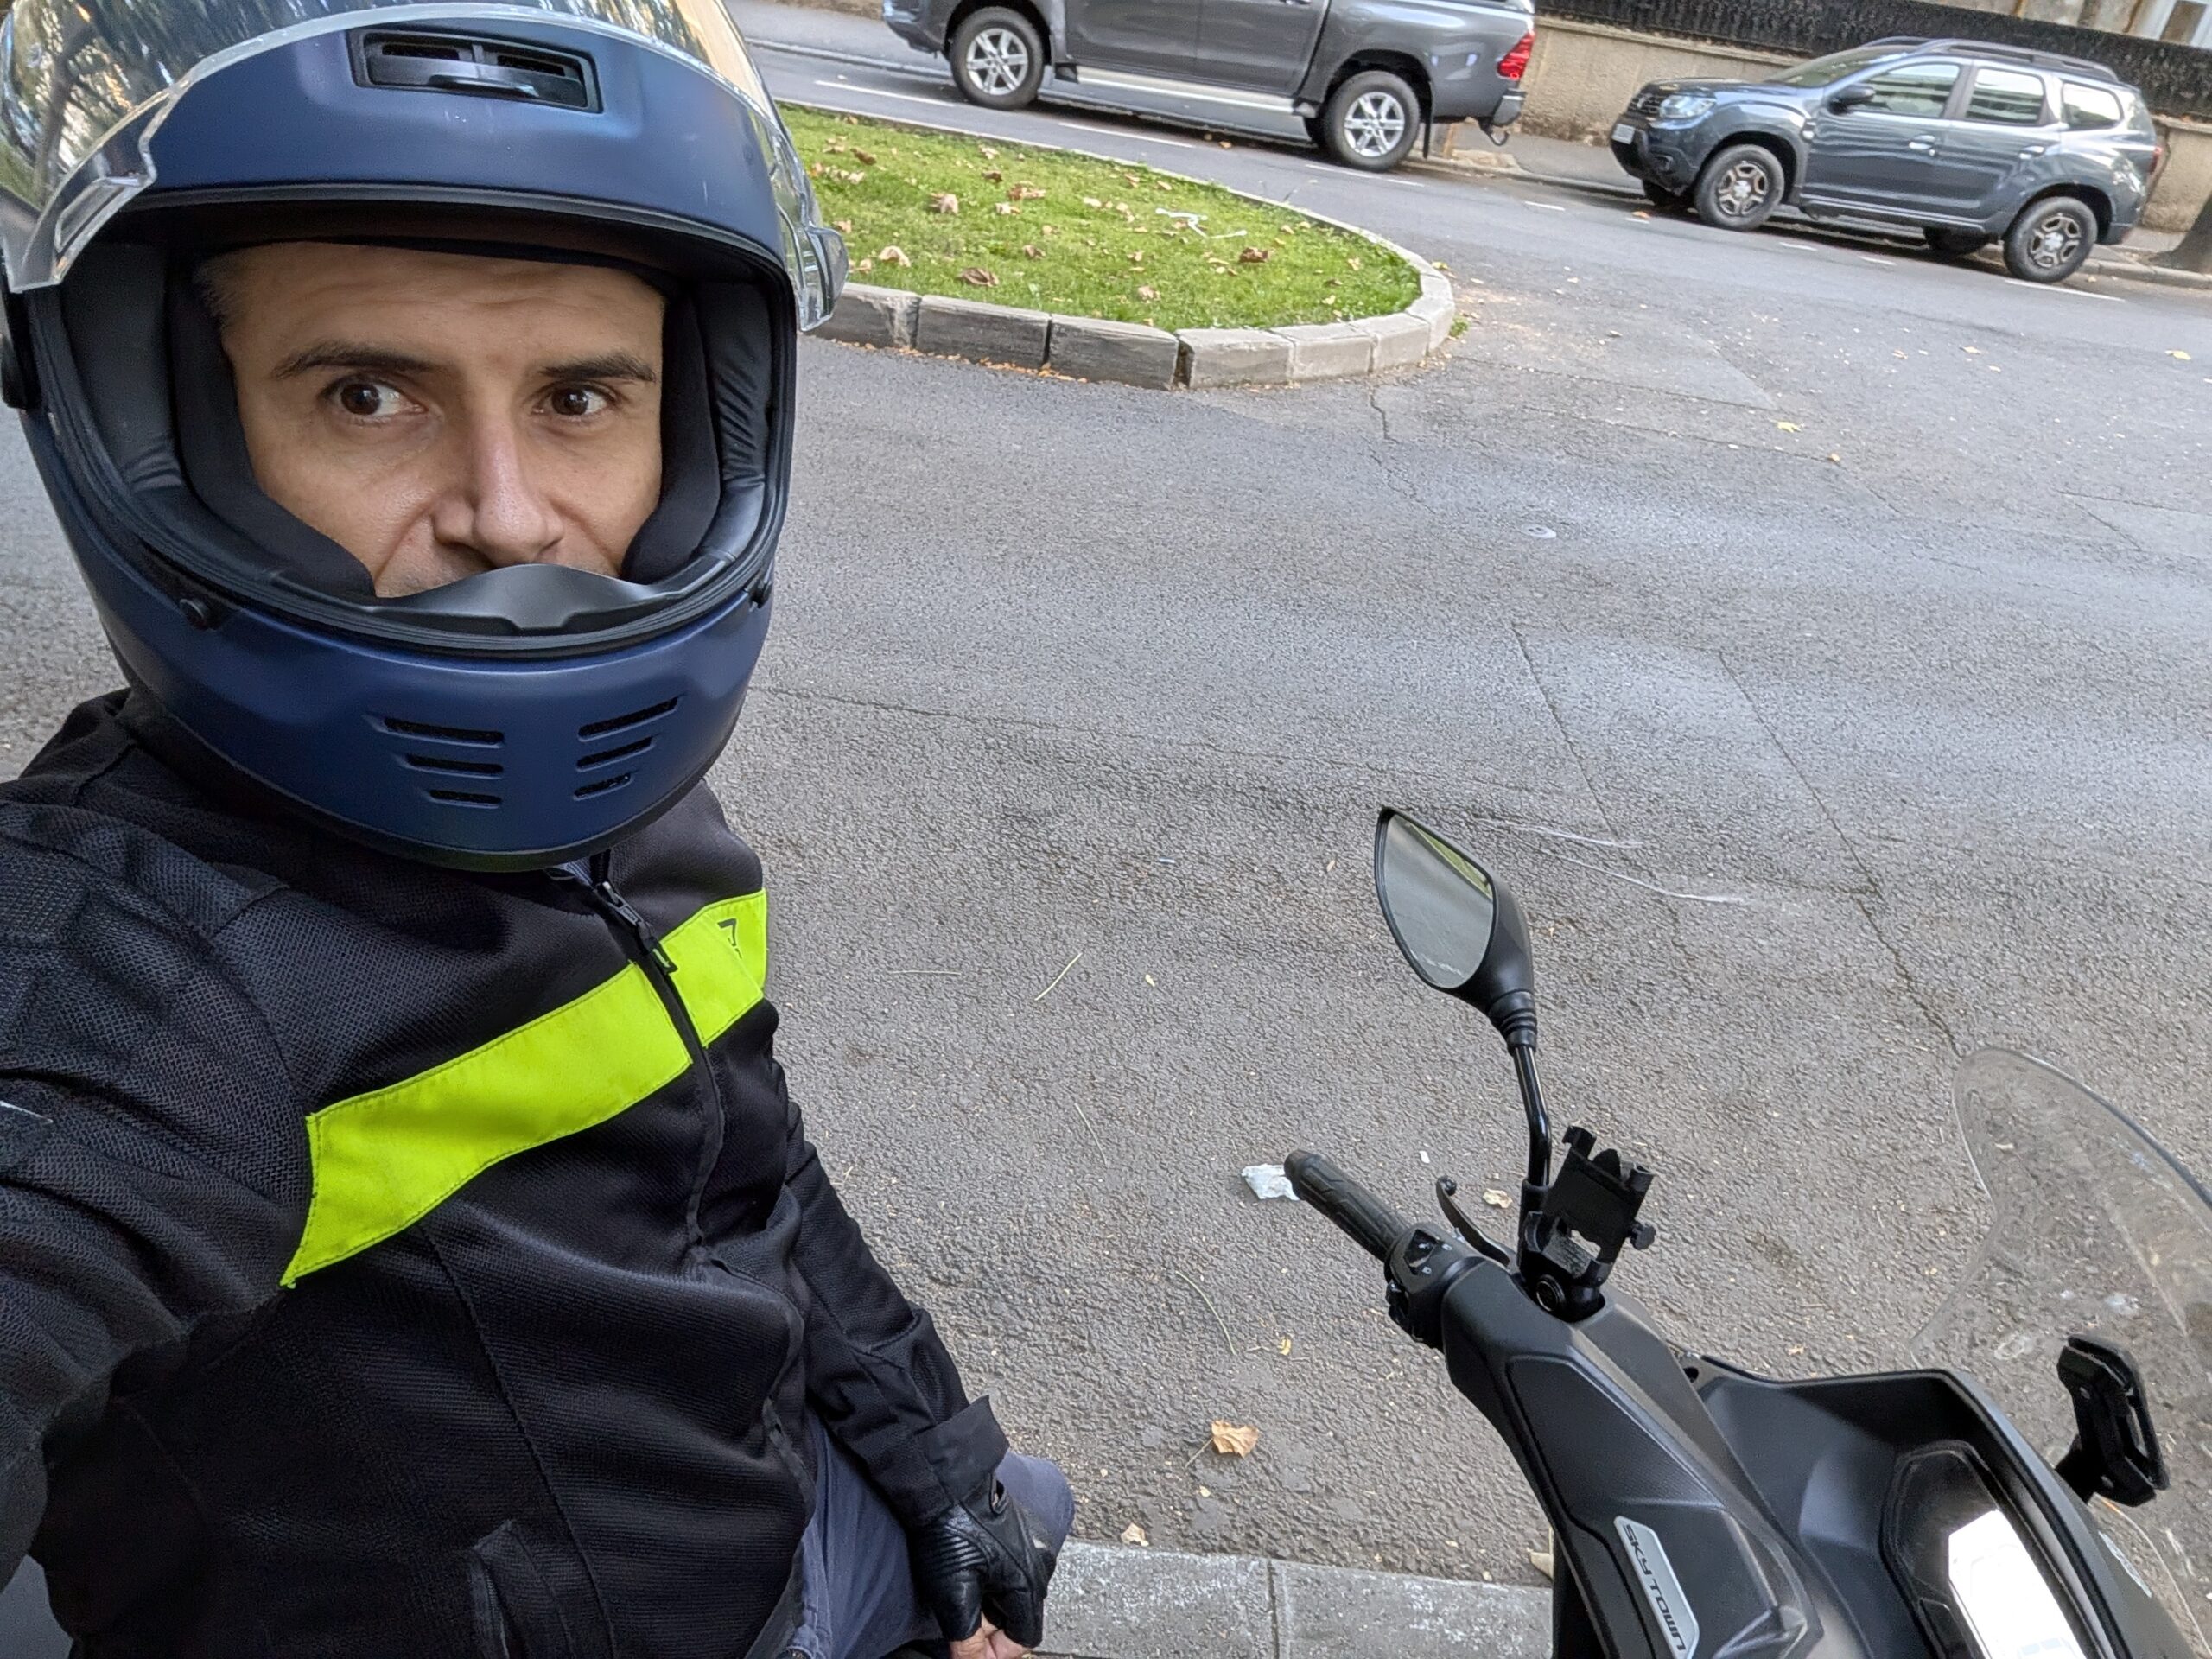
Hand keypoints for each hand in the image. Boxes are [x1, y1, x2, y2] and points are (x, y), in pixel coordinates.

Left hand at [910, 1480, 1057, 1655]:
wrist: (946, 1480)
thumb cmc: (950, 1528)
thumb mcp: (953, 1593)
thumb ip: (967, 1637)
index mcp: (1030, 1580)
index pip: (1024, 1638)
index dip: (997, 1651)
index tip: (971, 1653)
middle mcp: (1041, 1560)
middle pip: (1020, 1615)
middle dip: (992, 1627)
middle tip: (961, 1623)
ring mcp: (1034, 1541)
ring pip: (1016, 1591)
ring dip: (992, 1602)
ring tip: (962, 1593)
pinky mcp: (1023, 1528)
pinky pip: (1014, 1566)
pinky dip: (995, 1578)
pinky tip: (971, 1570)